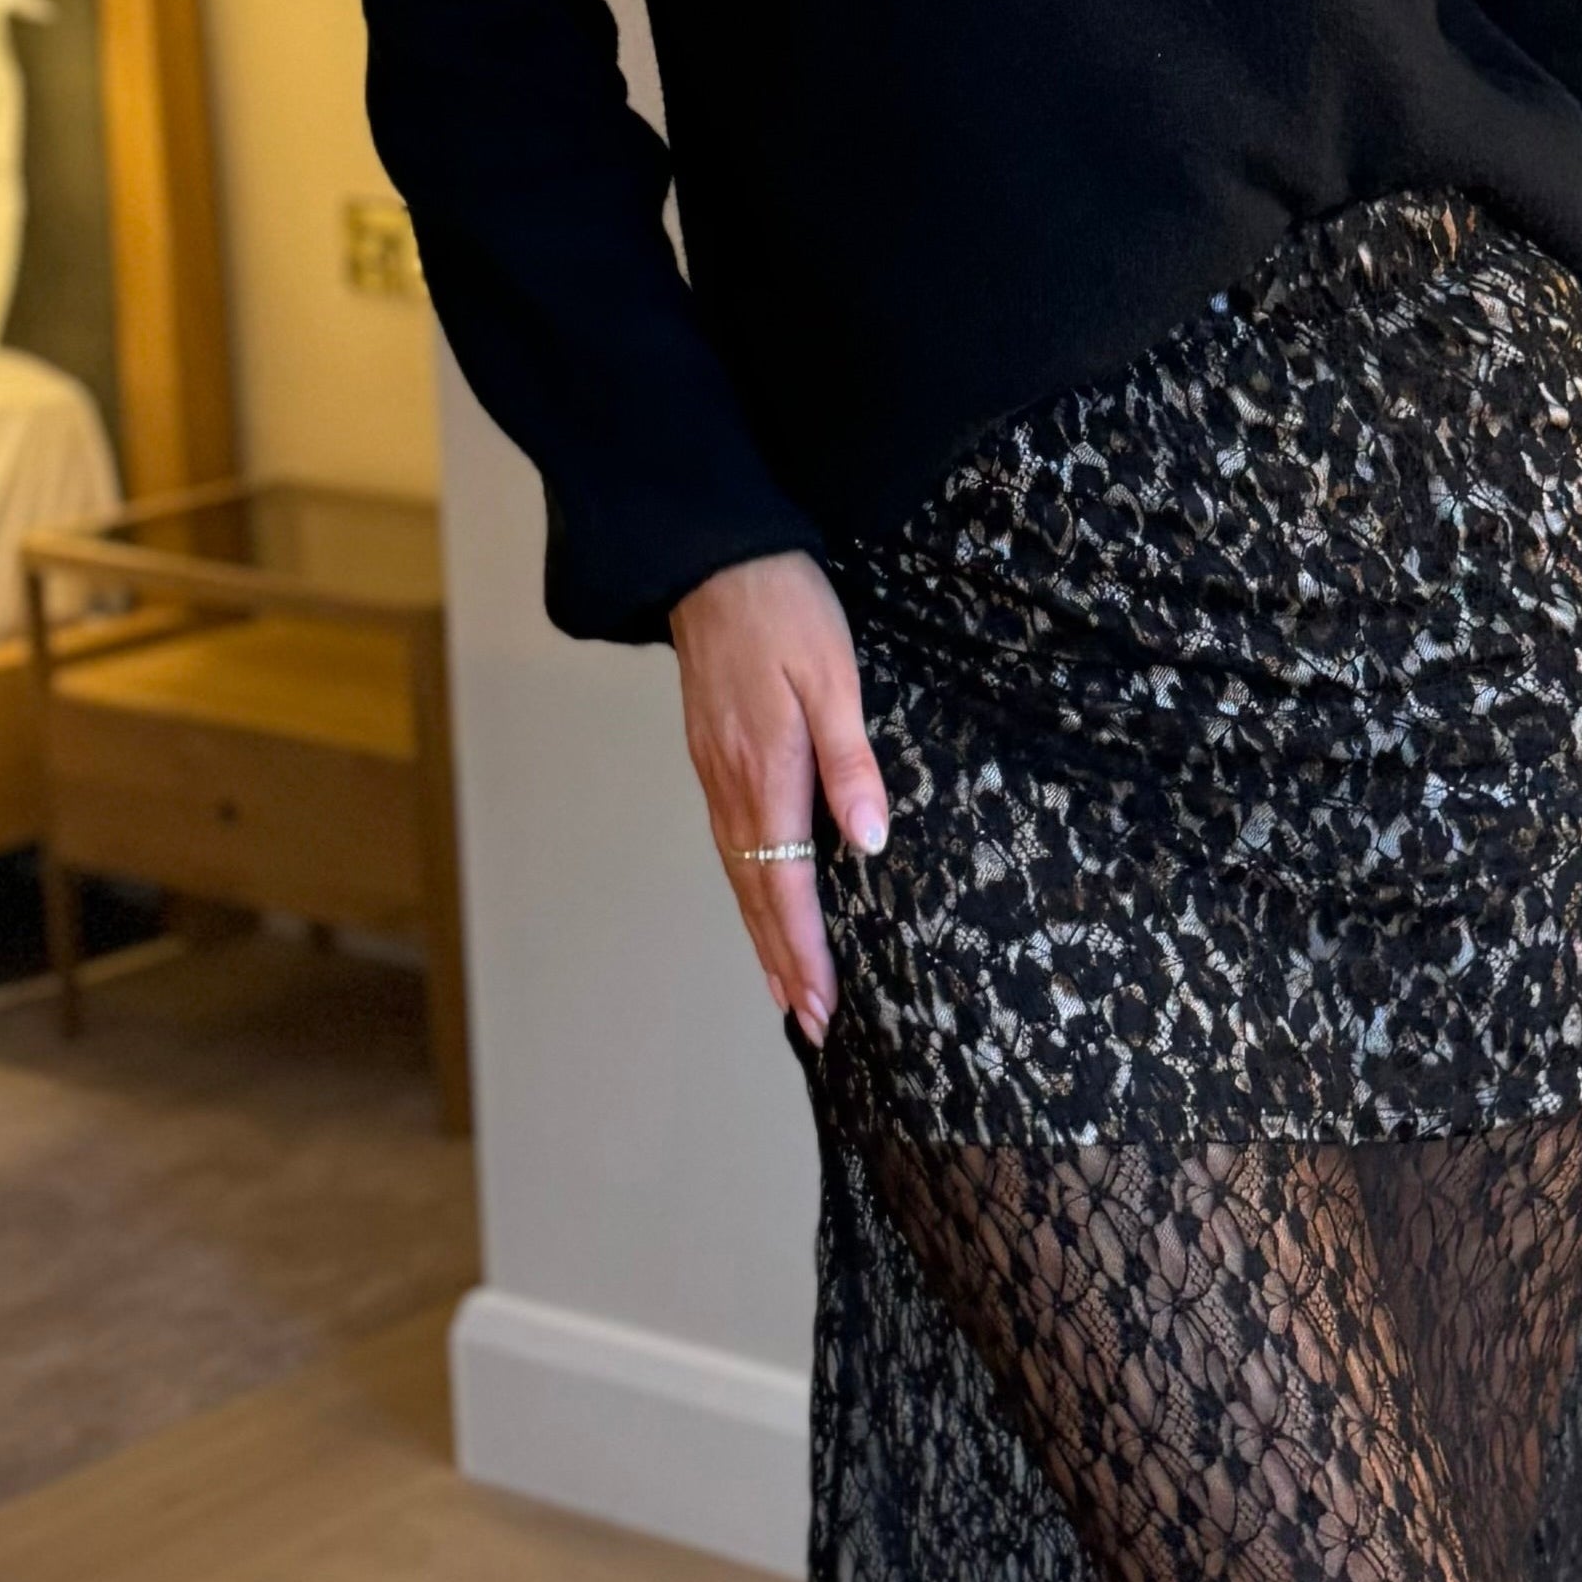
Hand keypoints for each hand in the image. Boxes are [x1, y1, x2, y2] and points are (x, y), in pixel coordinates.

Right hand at [669, 548, 887, 1046]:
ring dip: (761, 936)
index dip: (804, 951)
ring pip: (738, 874)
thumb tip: (869, 841)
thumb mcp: (832, 676)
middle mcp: (731, 785)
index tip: (822, 1005)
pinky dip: (747, 890)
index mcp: (766, 772)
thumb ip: (850, 760)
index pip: (786, 885)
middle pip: (755, 895)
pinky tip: (759, 904)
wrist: (712, 558)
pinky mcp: (711, 757)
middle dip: (783, 963)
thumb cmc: (783, 609)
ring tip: (784, 989)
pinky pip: (729, 843)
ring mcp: (715, 773)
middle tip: (808, 1024)